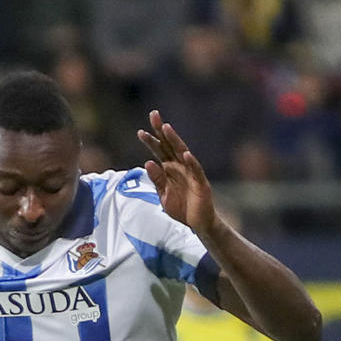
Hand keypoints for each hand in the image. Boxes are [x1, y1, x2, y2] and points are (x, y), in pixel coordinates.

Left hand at [136, 111, 218, 235]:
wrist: (198, 225)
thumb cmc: (181, 208)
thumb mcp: (163, 195)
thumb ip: (156, 180)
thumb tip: (148, 162)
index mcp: (170, 169)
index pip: (159, 151)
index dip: (151, 141)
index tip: (140, 131)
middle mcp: (180, 167)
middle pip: (169, 145)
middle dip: (161, 131)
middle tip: (153, 115)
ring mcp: (191, 173)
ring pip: (182, 153)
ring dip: (174, 140)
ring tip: (166, 129)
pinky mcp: (201, 183)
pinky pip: (196, 171)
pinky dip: (191, 162)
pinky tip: (185, 154)